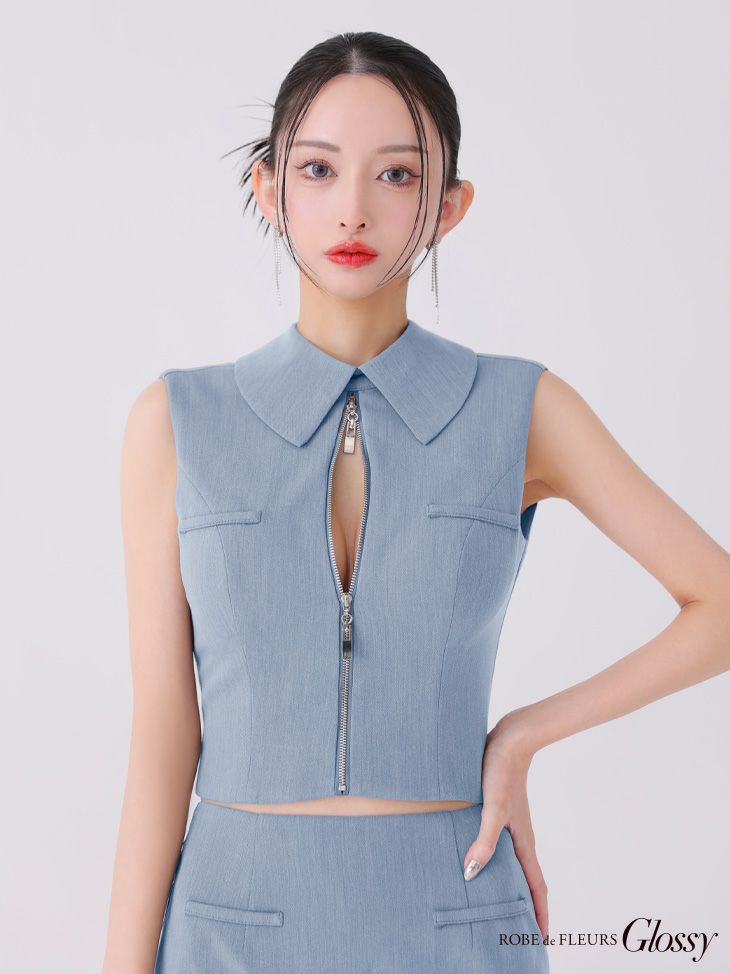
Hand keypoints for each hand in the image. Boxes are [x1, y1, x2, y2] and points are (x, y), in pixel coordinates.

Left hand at [462, 712, 548, 939]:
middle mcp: (520, 835)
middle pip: (527, 879)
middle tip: (524, 931)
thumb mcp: (492, 808)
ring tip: (504, 901)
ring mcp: (511, 822)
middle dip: (528, 906)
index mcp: (523, 841)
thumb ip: (484, 840)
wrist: (509, 737)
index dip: (539, 914)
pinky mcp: (500, 808)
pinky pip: (502, 844)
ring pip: (515, 861)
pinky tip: (481, 856)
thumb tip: (471, 873)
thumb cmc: (501, 771)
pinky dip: (498, 859)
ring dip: (514, 883)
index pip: (536, 887)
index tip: (542, 939)